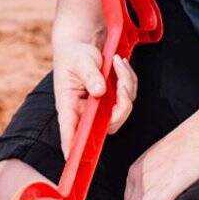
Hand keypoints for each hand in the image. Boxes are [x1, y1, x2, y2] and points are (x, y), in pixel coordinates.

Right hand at [50, 33, 139, 157]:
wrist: (82, 42)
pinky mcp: (113, 99)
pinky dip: (129, 79)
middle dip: (122, 104)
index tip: (73, 157)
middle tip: (121, 81)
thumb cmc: (74, 53)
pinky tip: (120, 64)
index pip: (70, 130)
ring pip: (123, 109)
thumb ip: (89, 75)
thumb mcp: (80, 61)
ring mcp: (101, 106)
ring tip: (118, 62)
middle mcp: (85, 110)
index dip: (72, 145)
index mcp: (69, 104)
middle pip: (109, 124)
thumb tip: (100, 91)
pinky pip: (129, 97)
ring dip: (126, 84)